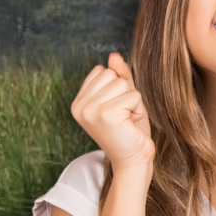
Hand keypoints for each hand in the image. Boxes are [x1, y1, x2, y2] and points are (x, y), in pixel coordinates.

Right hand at [72, 52, 155, 172]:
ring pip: (122, 83)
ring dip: (132, 101)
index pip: (101, 71)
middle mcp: (80, 106)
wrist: (133, 160)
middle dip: (124, 93)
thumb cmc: (130, 130)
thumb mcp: (123, 98)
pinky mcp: (106, 114)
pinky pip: (133, 95)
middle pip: (110, 74)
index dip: (116, 87)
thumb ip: (118, 76)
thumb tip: (114, 56)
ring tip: (126, 120)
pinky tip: (130, 124)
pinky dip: (137, 109)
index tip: (115, 110)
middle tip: (122, 116)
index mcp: (78, 103)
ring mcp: (90, 110)